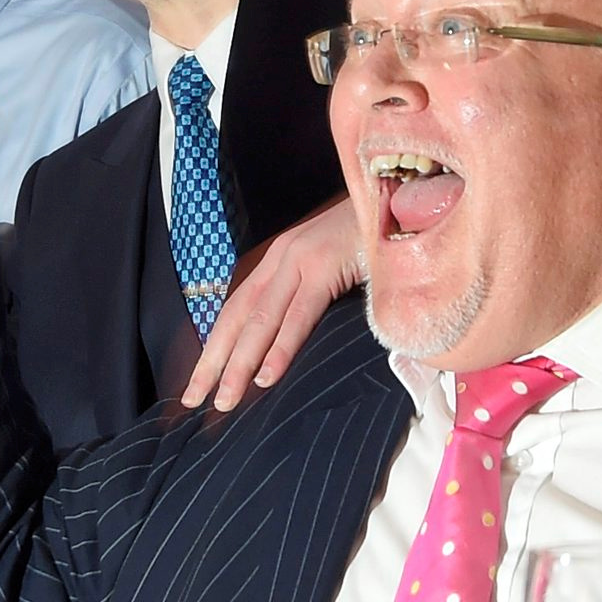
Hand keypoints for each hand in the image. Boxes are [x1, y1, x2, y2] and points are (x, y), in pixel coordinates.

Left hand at [183, 198, 363, 408]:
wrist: (407, 201)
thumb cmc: (378, 239)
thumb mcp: (338, 270)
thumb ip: (315, 297)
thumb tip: (297, 341)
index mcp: (282, 259)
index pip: (238, 309)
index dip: (216, 346)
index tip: (200, 381)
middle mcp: (283, 256)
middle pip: (237, 316)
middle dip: (213, 361)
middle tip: (194, 400)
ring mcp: (303, 258)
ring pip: (261, 319)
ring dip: (240, 364)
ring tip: (226, 401)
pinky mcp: (328, 264)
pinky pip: (299, 314)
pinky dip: (281, 347)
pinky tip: (266, 377)